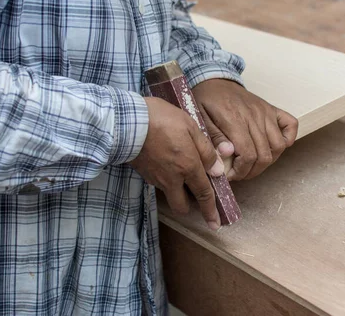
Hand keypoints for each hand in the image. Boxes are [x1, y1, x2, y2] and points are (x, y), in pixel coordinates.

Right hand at [129, 97, 223, 229]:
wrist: (127, 122)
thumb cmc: (162, 119)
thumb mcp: (191, 127)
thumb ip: (205, 150)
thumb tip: (217, 170)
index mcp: (188, 167)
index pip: (203, 194)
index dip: (210, 211)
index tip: (215, 224)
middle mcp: (172, 178)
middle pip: (181, 206)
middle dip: (190, 207)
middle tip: (195, 198)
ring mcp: (155, 178)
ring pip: (169, 194)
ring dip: (177, 191)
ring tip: (179, 171)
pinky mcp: (143, 173)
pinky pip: (158, 183)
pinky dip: (164, 179)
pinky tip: (165, 163)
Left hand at [192, 79, 297, 180]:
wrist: (214, 78)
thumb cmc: (206, 99)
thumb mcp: (200, 119)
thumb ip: (214, 138)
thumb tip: (228, 154)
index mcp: (235, 119)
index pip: (248, 155)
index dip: (241, 171)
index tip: (231, 175)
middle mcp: (254, 115)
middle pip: (264, 154)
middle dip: (252, 171)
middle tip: (239, 173)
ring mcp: (266, 112)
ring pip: (278, 146)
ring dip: (268, 160)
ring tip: (252, 164)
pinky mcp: (272, 109)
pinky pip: (290, 125)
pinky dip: (288, 138)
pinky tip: (272, 146)